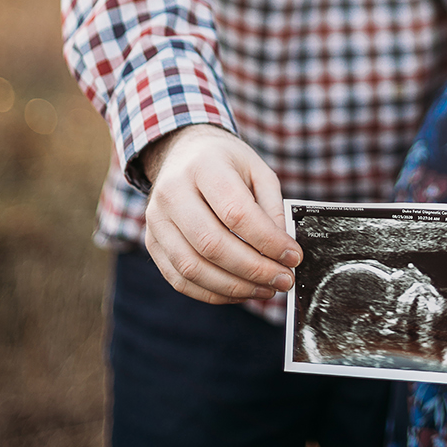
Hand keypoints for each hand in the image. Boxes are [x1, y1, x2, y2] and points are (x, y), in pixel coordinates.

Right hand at [143, 125, 301, 303]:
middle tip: (284, 279)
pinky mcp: (152, 243)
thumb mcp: (257, 170)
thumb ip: (272, 207)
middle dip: (254, 270)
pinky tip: (240, 291)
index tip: (293, 256)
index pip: (236, 212)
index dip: (268, 241)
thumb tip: (282, 251)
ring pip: (193, 268)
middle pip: (212, 244)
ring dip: (235, 287)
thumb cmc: (226, 163)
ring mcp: (156, 220)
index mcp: (203, 166)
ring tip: (266, 289)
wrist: (183, 154)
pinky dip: (213, 293)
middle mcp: (172, 191)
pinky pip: (180, 279)